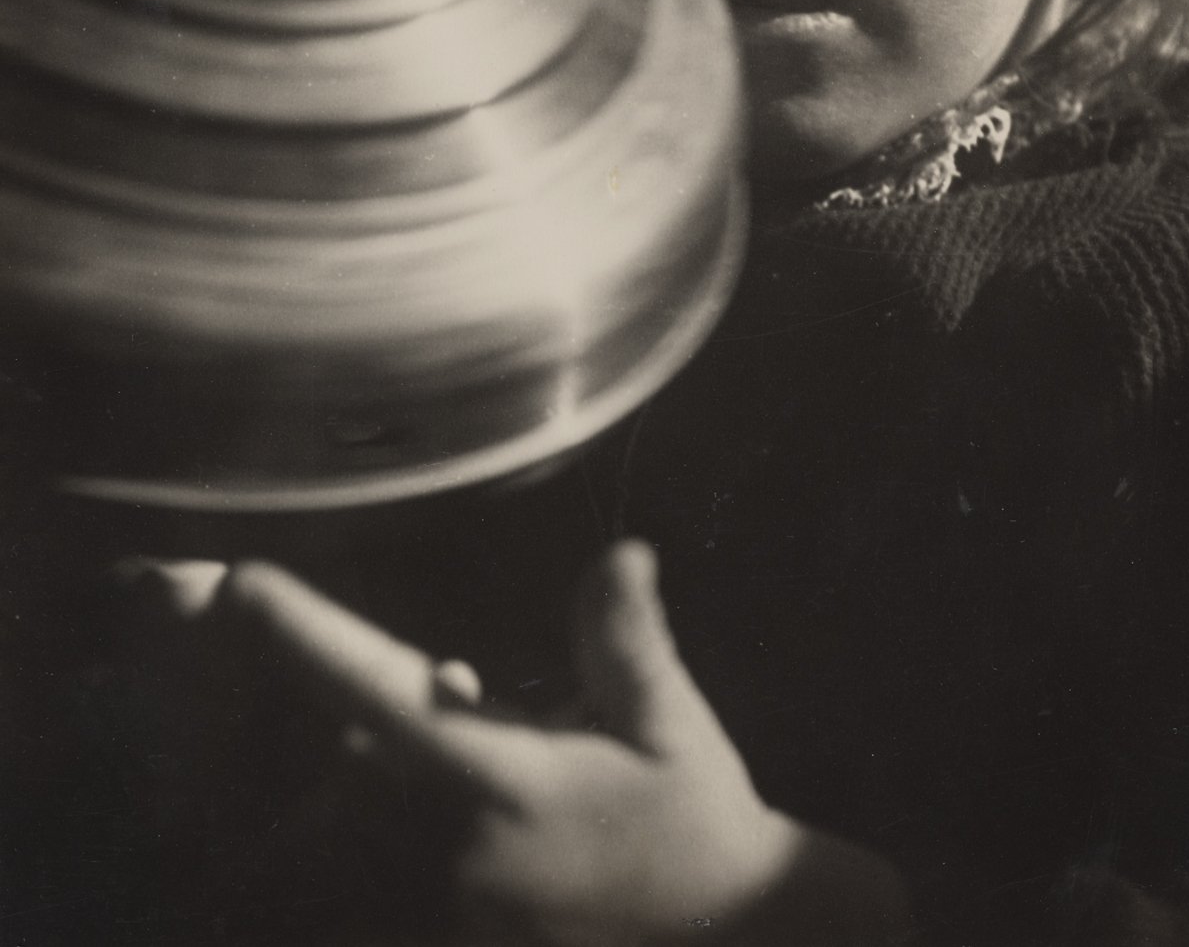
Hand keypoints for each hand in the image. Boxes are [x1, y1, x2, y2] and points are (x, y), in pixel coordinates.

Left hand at [142, 541, 910, 944]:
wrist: (720, 929)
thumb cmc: (692, 816)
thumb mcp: (670, 723)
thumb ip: (627, 641)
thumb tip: (621, 552)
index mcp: (497, 780)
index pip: (382, 694)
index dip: (307, 639)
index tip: (243, 584)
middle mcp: (444, 844)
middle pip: (317, 753)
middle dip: (267, 688)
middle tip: (194, 603)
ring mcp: (430, 899)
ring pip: (317, 821)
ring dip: (280, 760)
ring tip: (230, 687)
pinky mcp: (436, 925)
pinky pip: (347, 871)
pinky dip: (314, 827)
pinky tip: (310, 784)